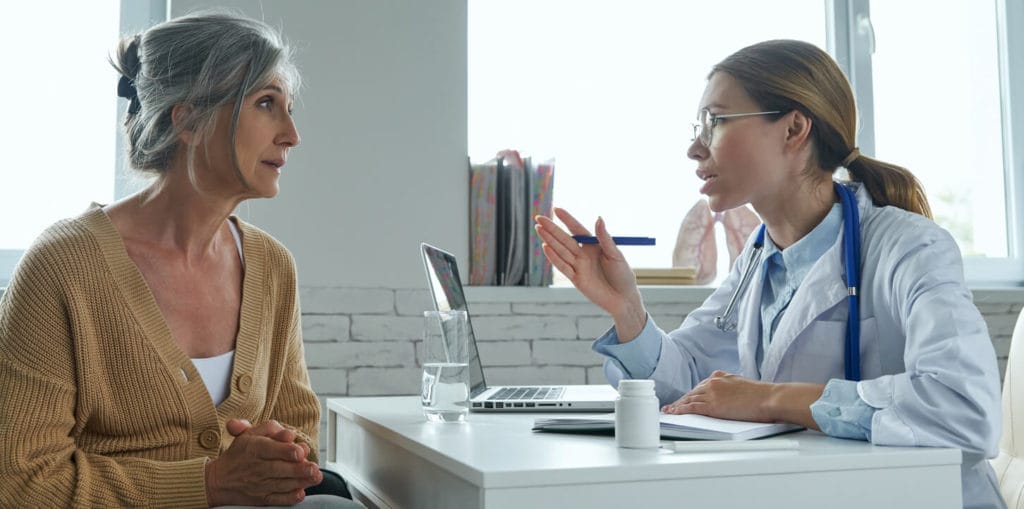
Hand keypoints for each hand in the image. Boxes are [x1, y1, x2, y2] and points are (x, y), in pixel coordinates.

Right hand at [205, 419, 321, 506]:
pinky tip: (301, 493)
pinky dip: (289, 498)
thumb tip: (289, 434)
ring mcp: (259, 485)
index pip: (270, 449)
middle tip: (313, 467)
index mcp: (254, 449)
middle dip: (298, 469)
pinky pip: (276, 500)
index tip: (299, 451)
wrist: (219, 480)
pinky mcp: (261, 498)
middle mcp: (256, 468)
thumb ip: (270, 428)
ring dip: (300, 482)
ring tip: (315, 477)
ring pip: (282, 484)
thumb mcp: (250, 434)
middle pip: (279, 468)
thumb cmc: (240, 453)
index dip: (286, 450)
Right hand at [534, 208, 645, 338]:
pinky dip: (554, 258)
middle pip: (565, 239)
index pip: (577, 229)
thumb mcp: (616, 255)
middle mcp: (584, 254)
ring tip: (538, 228)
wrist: (624, 299)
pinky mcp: (576, 279)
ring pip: (561, 250)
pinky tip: (545, 247)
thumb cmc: (623, 276)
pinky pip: (563, 267)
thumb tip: (598, 218)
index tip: (556, 209)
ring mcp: (578, 266)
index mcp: (594, 245)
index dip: (567, 219)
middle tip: (539, 218)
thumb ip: (605, 238)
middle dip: (552, 228)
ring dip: (549, 239)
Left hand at [661, 371, 774, 421]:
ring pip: (688, 400)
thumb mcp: (741, 385)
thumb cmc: (761, 396)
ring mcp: (711, 393)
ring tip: (669, 411)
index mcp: (719, 377)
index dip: (690, 394)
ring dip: (677, 406)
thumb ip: (729, 388)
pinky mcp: (712, 406)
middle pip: (691, 393)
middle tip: (671, 406)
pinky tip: (674, 413)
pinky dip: (680, 410)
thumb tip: (726, 395)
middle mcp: (712, 383)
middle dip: (681, 400)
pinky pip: (691, 408)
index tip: (684, 399)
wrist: (769, 398)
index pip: (700, 387)